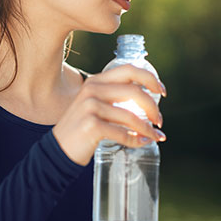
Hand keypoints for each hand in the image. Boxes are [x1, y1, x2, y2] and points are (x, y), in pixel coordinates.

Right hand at [52, 64, 166, 165]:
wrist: (58, 150)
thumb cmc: (80, 129)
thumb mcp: (92, 105)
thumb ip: (112, 98)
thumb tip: (147, 101)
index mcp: (95, 81)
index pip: (128, 70)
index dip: (150, 78)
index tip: (162, 91)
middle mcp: (92, 90)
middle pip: (134, 91)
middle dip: (153, 107)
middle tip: (159, 120)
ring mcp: (90, 107)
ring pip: (131, 116)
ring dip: (148, 128)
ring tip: (155, 136)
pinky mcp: (91, 126)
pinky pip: (123, 133)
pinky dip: (136, 140)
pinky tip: (143, 143)